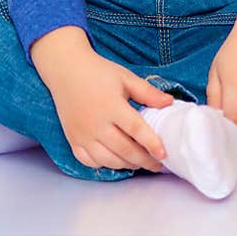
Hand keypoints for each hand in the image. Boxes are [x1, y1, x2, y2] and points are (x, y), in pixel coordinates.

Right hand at [32, 29, 174, 170]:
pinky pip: (90, 161)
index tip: (164, 154)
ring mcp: (82, 135)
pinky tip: (117, 160)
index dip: (152, 143)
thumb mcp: (126, 78)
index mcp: (111, 106)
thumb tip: (170, 102)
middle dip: (144, 160)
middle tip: (158, 164)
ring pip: (108, 160)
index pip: (135, 130)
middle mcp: (96, 124)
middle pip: (124, 150)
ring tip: (141, 162)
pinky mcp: (73, 140)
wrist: (67, 71)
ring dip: (127, 164)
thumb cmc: (99, 72)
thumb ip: (148, 93)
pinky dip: (106, 165)